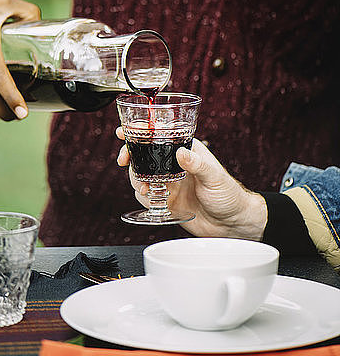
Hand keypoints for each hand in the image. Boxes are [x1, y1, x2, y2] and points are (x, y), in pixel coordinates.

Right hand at [117, 129, 266, 240]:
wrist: (231, 224)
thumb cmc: (229, 195)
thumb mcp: (214, 177)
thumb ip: (197, 164)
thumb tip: (181, 153)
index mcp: (187, 150)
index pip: (160, 136)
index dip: (141, 132)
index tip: (125, 132)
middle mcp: (174, 164)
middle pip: (144, 154)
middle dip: (131, 155)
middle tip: (124, 160)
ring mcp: (168, 182)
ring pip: (141, 175)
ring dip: (137, 179)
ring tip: (145, 188)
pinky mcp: (165, 199)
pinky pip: (146, 195)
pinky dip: (144, 197)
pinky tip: (152, 200)